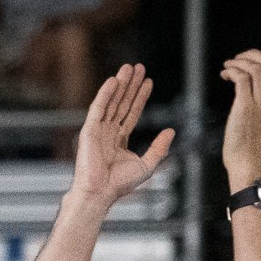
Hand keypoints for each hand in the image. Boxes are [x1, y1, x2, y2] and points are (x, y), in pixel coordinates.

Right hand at [69, 63, 174, 205]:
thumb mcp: (147, 165)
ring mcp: (98, 130)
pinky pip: (98, 107)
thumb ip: (159, 148)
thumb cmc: (119, 184)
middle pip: (122, 103)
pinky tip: (113, 80)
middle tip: (139, 67)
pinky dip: (105, 93)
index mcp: (119, 140)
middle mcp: (108, 133)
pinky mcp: (89, 130)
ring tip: (129, 68)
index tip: (148, 82)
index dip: (140, 97)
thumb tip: (171, 130)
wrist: (99, 193)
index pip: (132, 113)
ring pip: (111, 101)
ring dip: (120, 84)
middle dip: (131, 85)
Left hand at [220, 49, 260, 187]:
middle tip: (239, 59)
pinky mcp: (245, 107)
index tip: (258, 59)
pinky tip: (225, 74)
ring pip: (255, 67)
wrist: (251, 167)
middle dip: (253, 55)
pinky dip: (232, 70)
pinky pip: (241, 77)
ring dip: (240, 61)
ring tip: (228, 65)